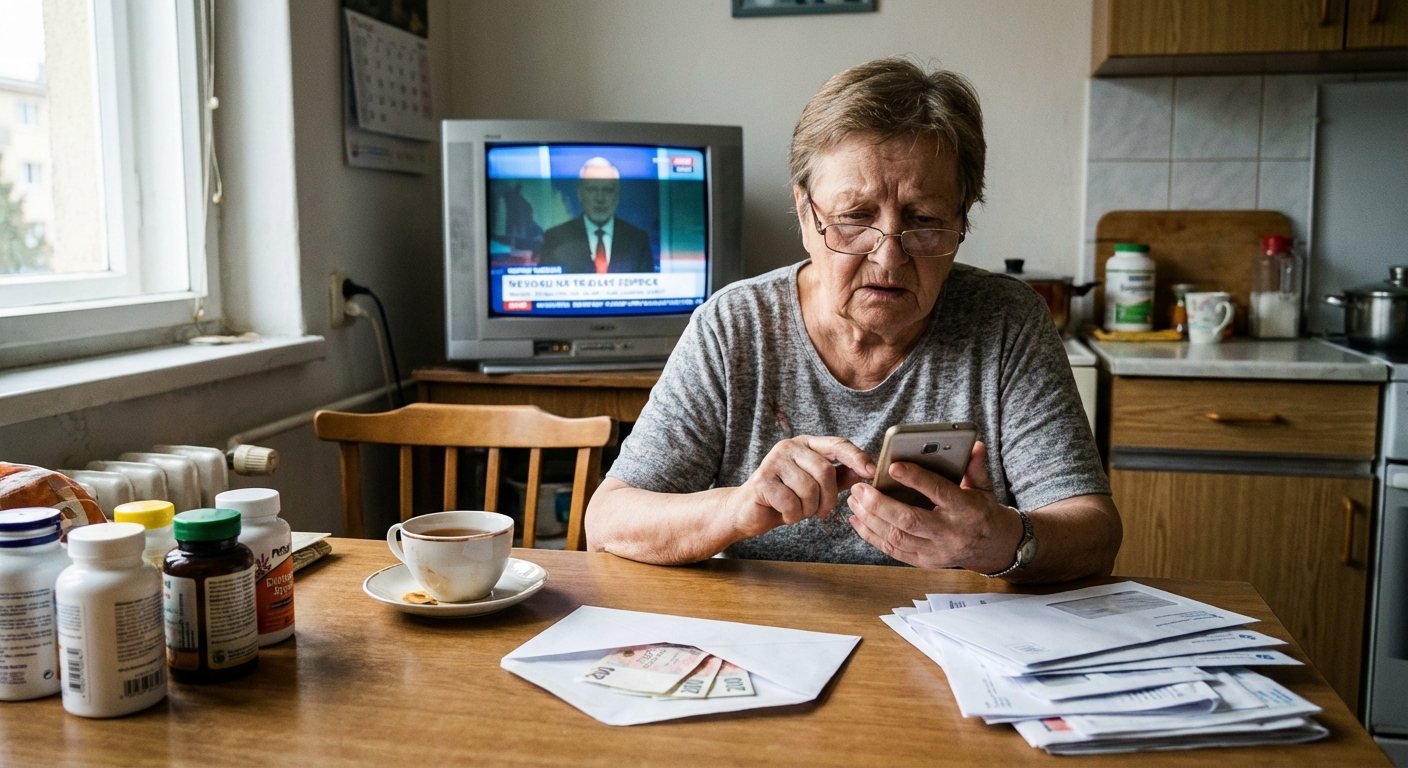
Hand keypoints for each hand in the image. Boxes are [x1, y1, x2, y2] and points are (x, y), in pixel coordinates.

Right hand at [726, 436, 874, 539]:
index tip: (871, 472)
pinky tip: (785, 514)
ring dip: (808, 509)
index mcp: (805, 444)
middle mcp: (789, 447)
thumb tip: (867, 471)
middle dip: (828, 498)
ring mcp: (773, 462)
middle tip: (822, 512)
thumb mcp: (816, 486)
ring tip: (799, 511)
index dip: (857, 457)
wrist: (746, 511)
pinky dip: (793, 515)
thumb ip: (840, 476)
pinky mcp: (762, 481)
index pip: (837, 444)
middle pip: (825, 471)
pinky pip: (791, 502)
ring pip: (809, 489)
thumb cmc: (784, 498)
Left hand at [846, 441, 1022, 571]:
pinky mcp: (925, 562)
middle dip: (880, 504)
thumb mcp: (985, 488)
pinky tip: (857, 520)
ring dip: (870, 519)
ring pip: (897, 537)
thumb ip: (975, 466)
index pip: (939, 492)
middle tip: (859, 488)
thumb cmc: (983, 512)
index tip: (892, 466)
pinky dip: (871, 536)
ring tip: (854, 500)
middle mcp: (950, 533)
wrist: (994, 548)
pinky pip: (893, 551)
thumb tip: (974, 444)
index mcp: (966, 510)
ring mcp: (936, 551)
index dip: (915, 479)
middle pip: (909, 520)